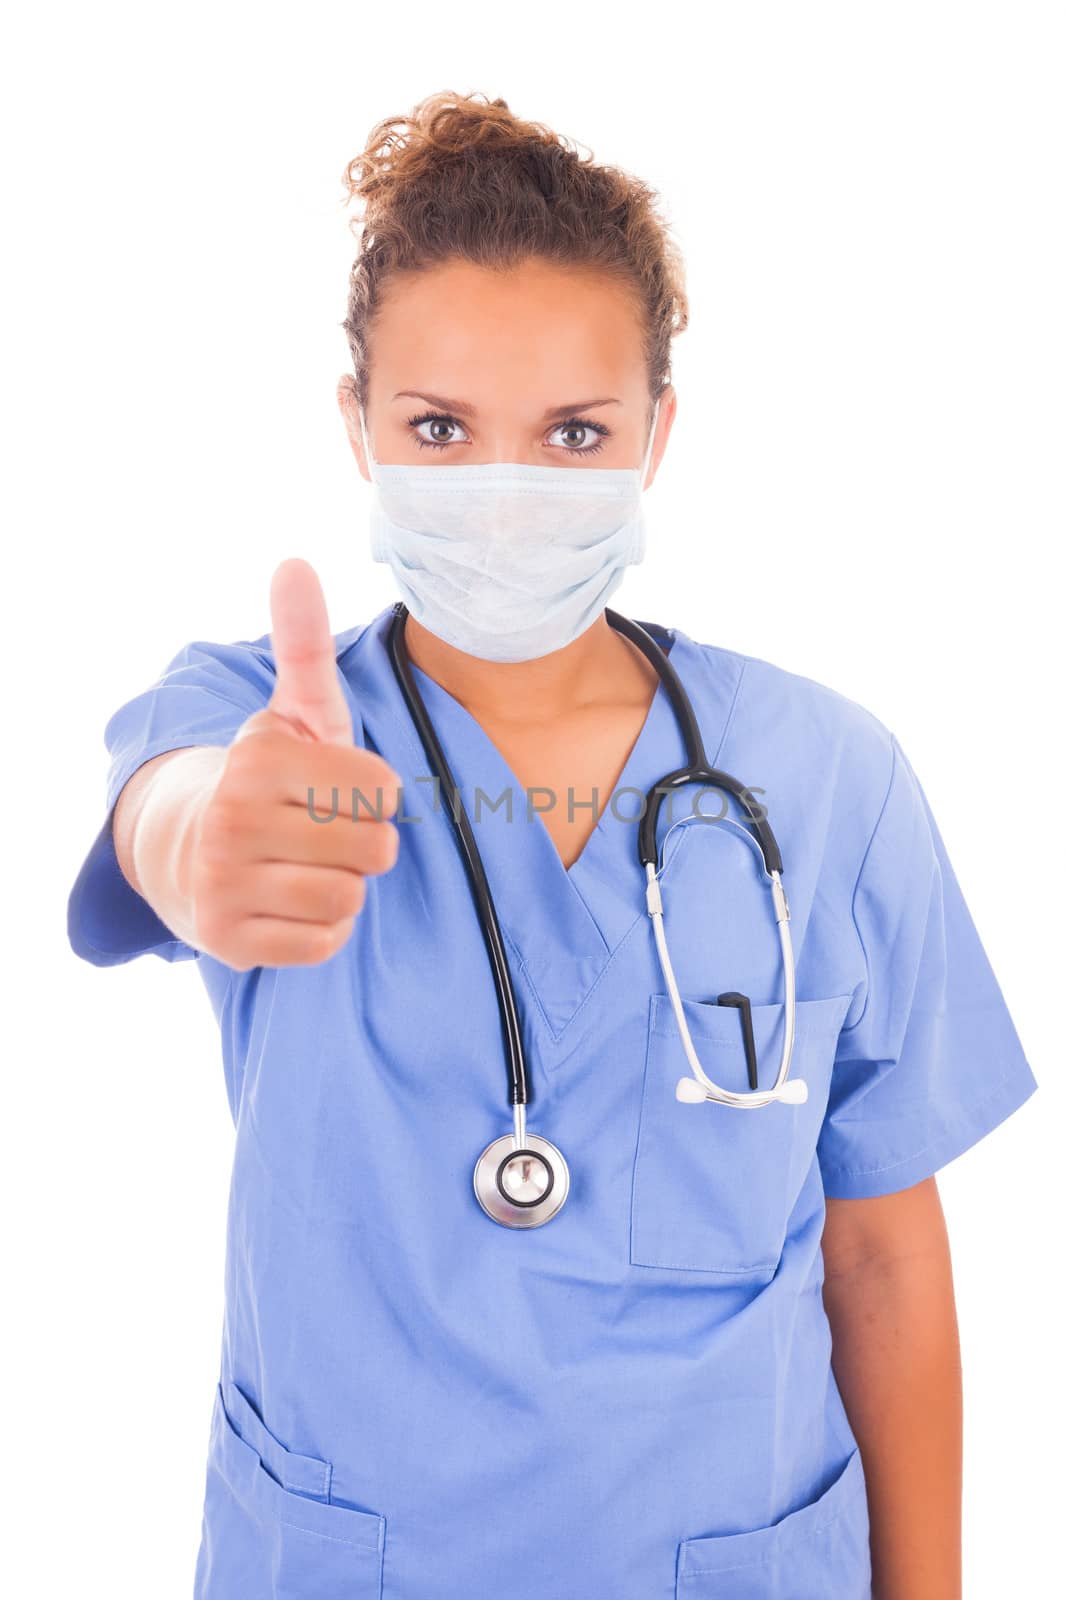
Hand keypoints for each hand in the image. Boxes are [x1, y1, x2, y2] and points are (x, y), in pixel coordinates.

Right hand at [189, 558, 400, 969]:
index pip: (382, 790)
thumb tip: (294, 563)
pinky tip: (290, 904)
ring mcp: (223, 882)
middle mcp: (231, 818)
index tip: (337, 788)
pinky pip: (325, 943)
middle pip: (374, 850)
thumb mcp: (294, 712)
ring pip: (350, 899)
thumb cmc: (273, 781)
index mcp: (258, 756)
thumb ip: (304, 644)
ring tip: (305, 866)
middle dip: (363, 844)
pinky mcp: (228, 940)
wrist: (190, 852)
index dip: (374, 794)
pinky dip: (322, 930)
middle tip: (322, 833)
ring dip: (342, 887)